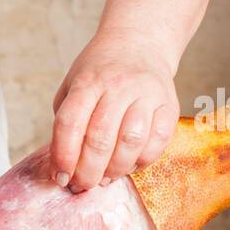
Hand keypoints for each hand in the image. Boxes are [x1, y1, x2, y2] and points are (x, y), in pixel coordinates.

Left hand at [49, 31, 180, 191]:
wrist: (139, 44)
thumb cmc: (99, 74)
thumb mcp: (72, 87)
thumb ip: (66, 123)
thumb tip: (62, 168)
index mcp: (88, 82)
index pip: (70, 123)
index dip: (63, 156)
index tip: (60, 177)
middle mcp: (118, 86)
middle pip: (101, 139)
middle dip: (88, 171)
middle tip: (82, 185)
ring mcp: (147, 94)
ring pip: (131, 143)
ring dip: (115, 170)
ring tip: (104, 178)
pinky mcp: (169, 106)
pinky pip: (158, 143)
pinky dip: (141, 162)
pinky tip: (128, 165)